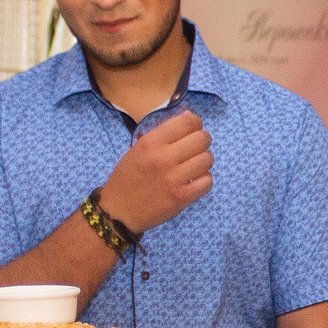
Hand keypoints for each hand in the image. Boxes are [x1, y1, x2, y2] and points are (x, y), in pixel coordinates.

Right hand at [98, 109, 211, 233]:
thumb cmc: (128, 177)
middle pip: (202, 139)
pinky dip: (204, 179)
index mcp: (151, 142)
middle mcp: (164, 158)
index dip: (195, 122)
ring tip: (194, 165)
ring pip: (207, 159)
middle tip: (196, 147)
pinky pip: (207, 181)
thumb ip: (163, 133)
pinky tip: (194, 180)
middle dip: (203, 140)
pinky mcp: (182, 197)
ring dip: (204, 161)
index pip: (187, 122)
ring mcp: (174, 179)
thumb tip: (189, 116)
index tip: (193, 128)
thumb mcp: (139, 148)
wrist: (119, 211)